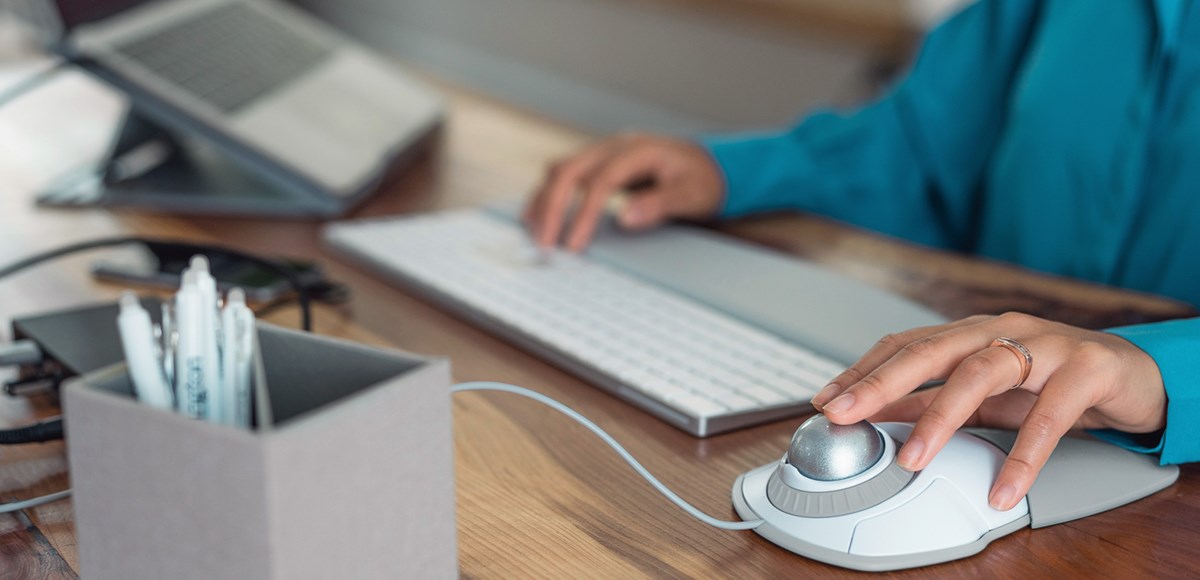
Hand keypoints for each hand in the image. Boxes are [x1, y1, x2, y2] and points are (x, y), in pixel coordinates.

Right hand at [523, 133, 723, 250]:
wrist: (706, 163)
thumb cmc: (700, 179)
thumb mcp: (691, 194)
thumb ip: (658, 204)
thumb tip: (624, 218)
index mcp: (637, 150)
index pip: (601, 181)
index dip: (583, 214)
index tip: (573, 245)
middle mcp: (614, 146)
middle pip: (569, 170)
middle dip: (552, 208)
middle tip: (545, 244)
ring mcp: (602, 152)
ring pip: (560, 170)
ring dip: (543, 200)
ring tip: (535, 233)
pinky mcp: (596, 163)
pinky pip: (563, 174)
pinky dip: (547, 194)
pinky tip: (537, 216)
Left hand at [810, 312, 1165, 510]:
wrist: (1136, 374)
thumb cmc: (1053, 380)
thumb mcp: (986, 394)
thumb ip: (933, 400)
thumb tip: (873, 413)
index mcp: (971, 333)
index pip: (905, 344)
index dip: (863, 369)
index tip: (826, 400)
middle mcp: (1000, 329)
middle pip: (931, 350)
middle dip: (880, 382)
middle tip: (843, 413)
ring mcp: (1044, 344)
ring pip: (982, 373)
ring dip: (941, 417)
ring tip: (913, 458)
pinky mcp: (1087, 368)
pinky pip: (1051, 415)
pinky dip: (1025, 455)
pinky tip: (1003, 487)